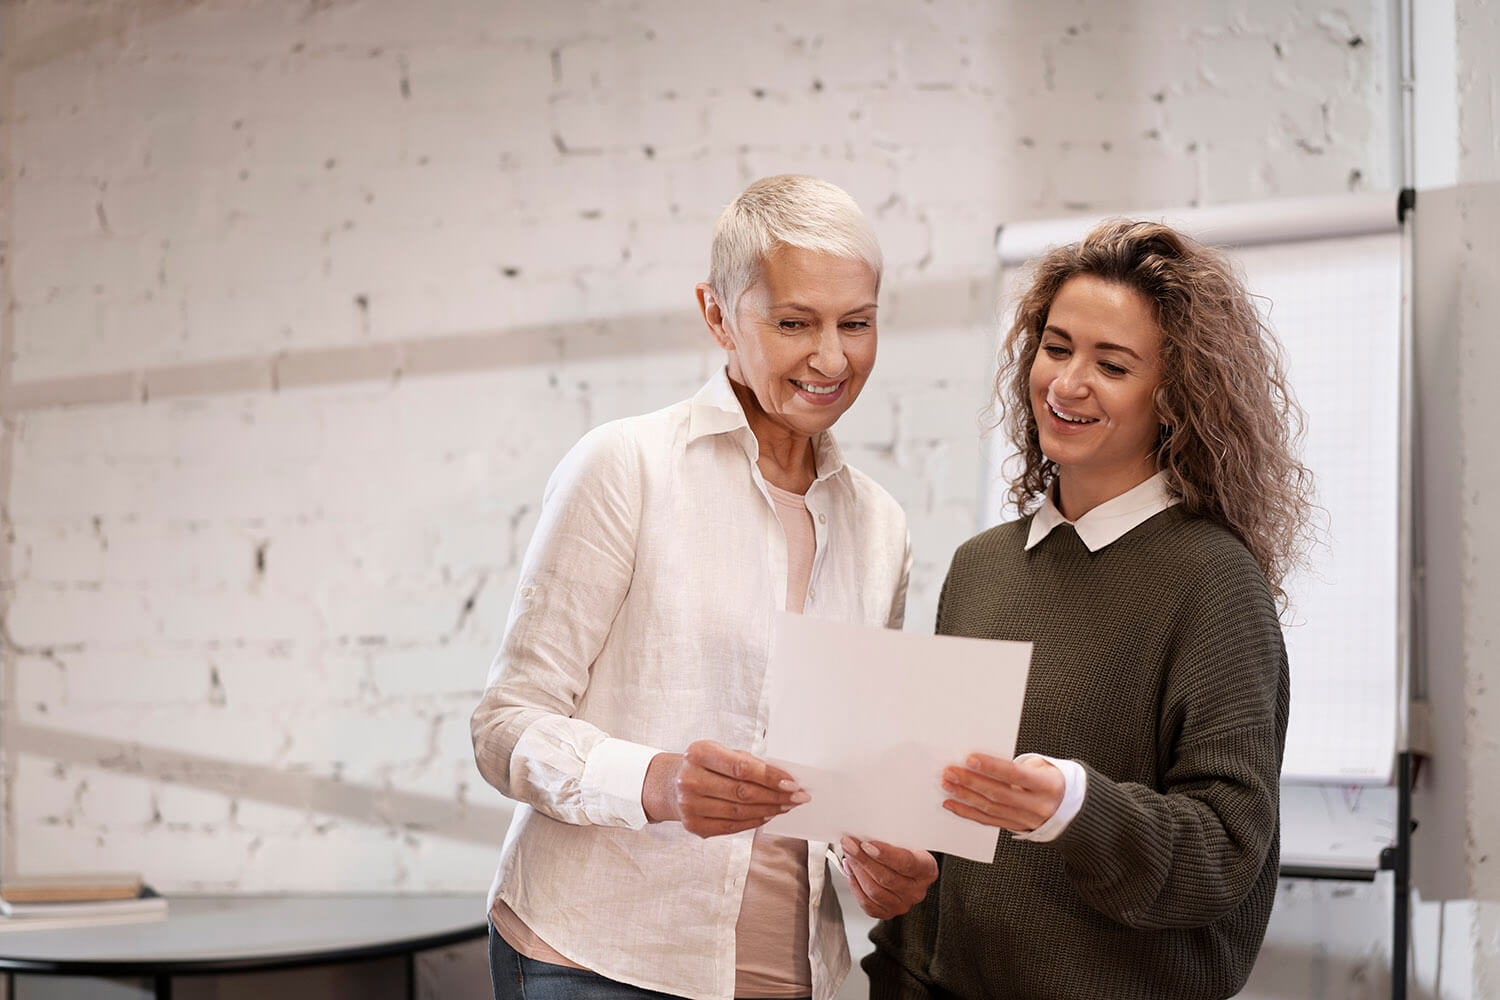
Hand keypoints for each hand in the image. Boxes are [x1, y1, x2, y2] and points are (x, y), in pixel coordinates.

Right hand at [642, 740, 808, 837]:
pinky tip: (767, 816)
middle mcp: (691, 780)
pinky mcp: (693, 825)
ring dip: (769, 810)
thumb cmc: (702, 764)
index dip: (770, 777)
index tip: (793, 783)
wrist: (669, 783)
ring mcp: (690, 805)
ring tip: (786, 806)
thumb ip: (747, 762)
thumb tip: (782, 779)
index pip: (742, 768)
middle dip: (776, 796)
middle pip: (743, 792)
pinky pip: (731, 826)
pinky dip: (753, 822)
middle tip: (798, 797)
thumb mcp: (720, 752)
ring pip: (739, 811)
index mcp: (699, 754)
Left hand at [838, 837, 937, 918]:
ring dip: (857, 871)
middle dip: (863, 859)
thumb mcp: (905, 841)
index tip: (866, 844)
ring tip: (848, 855)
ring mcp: (903, 905)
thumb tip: (865, 835)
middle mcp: (917, 891)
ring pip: (874, 892)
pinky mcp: (887, 913)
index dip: (885, 854)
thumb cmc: (905, 851)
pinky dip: (854, 885)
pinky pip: (867, 903)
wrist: (906, 867)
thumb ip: (891, 839)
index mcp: (927, 870)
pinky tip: (850, 871)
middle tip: (849, 845)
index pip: (906, 863)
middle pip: (887, 878)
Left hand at [941, 753, 1064, 832]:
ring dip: (965, 796)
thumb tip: (981, 761)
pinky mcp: (1014, 827)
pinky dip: (967, 813)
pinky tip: (952, 804)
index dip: (991, 766)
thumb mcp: (1043, 766)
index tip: (970, 758)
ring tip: (948, 785)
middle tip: (951, 771)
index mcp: (1047, 785)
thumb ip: (1016, 765)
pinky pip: (987, 821)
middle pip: (998, 793)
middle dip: (971, 781)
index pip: (1015, 774)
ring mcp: (1026, 820)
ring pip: (990, 809)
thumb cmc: (1050, 779)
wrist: (1067, 808)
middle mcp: (1037, 805)